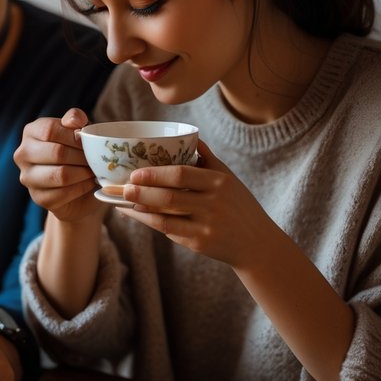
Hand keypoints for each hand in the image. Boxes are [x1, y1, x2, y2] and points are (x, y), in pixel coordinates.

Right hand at [13, 107, 104, 223]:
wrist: (76, 184)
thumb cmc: (76, 151)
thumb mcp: (77, 131)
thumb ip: (75, 119)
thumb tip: (75, 119)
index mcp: (30, 132)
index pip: (50, 130)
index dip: (74, 136)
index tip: (89, 142)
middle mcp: (23, 154)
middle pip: (56, 152)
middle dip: (82, 156)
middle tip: (96, 159)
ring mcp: (27, 177)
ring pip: (60, 175)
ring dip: (83, 173)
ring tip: (93, 171)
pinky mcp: (38, 197)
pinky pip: (63, 193)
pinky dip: (81, 188)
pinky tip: (88, 183)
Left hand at [116, 140, 277, 268]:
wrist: (257, 243)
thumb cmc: (240, 206)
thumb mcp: (230, 179)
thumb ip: (208, 160)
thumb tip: (190, 137)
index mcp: (220, 182)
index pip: (181, 174)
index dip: (155, 174)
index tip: (135, 173)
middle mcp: (214, 203)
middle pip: (169, 197)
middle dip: (142, 192)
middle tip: (123, 188)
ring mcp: (207, 226)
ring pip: (165, 218)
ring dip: (141, 210)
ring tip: (124, 203)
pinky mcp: (200, 244)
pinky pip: (169, 232)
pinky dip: (151, 223)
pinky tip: (138, 216)